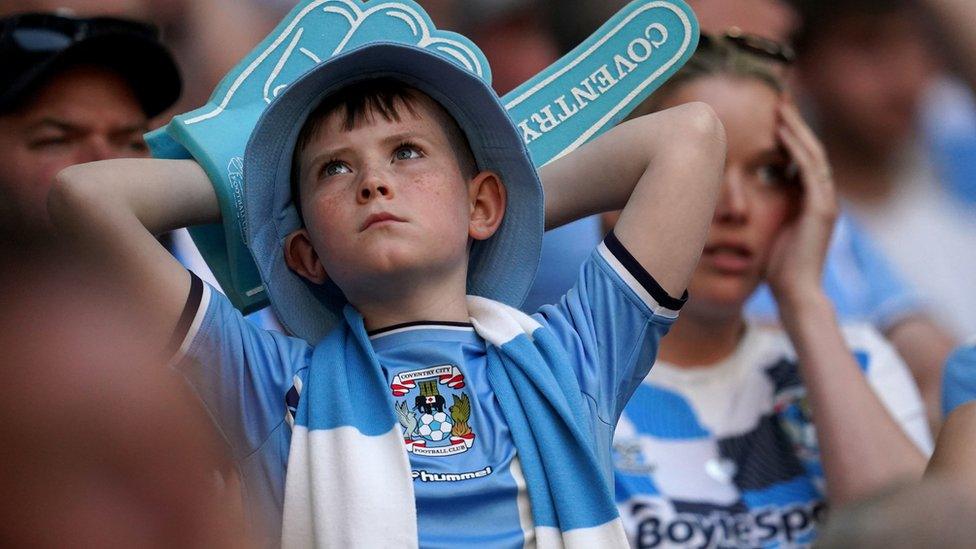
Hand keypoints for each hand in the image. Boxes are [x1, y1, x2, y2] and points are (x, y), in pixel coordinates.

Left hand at [766, 100, 838, 304]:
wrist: (795, 294)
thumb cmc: (777, 268)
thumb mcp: (769, 230)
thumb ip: (766, 209)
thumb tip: (743, 196)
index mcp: (811, 200)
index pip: (801, 157)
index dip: (789, 133)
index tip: (773, 113)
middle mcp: (822, 196)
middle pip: (809, 149)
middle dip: (794, 122)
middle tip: (779, 97)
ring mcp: (825, 202)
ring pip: (812, 155)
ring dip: (795, 129)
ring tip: (780, 107)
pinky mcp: (822, 210)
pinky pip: (810, 172)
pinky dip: (796, 150)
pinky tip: (782, 133)